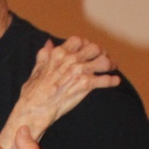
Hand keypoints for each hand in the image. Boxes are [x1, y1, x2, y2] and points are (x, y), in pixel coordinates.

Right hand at [0, 37, 119, 148]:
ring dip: (109, 64)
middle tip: (103, 57)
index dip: (85, 43)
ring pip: (102, 62)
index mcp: (59, 54)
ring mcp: (79, 71)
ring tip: (112, 68)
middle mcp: (71, 59)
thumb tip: (48, 43)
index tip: (87, 48)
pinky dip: (112, 81)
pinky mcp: (85, 85)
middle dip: (100, 52)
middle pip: (94, 48)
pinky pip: (104, 80)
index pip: (78, 41)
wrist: (35, 108)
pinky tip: (116, 82)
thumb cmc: (32, 92)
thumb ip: (44, 55)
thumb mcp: (36, 69)